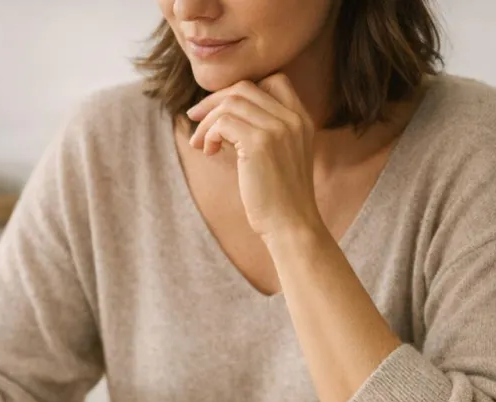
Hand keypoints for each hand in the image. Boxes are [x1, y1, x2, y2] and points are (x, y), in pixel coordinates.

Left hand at [187, 75, 323, 241]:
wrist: (292, 226)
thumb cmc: (279, 199)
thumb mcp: (279, 157)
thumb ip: (264, 133)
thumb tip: (223, 119)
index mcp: (301, 119)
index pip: (272, 81)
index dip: (239, 91)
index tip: (219, 110)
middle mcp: (293, 118)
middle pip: (244, 88)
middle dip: (214, 101)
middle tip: (194, 118)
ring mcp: (278, 129)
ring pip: (230, 103)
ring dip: (207, 121)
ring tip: (200, 144)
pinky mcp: (260, 143)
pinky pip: (222, 123)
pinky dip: (208, 134)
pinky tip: (209, 152)